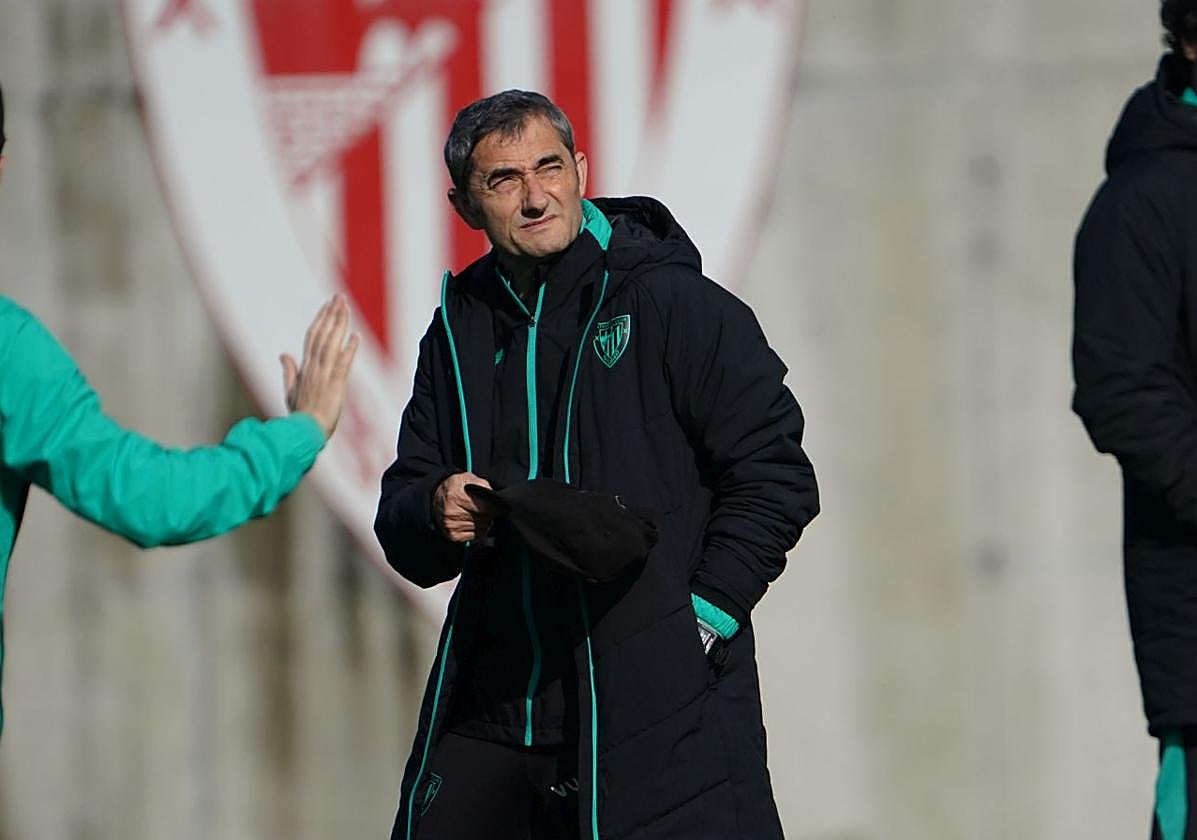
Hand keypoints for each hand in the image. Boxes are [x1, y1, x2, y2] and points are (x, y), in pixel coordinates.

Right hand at [281, 294, 359, 438]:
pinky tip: (356, 336)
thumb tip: (283, 354)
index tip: (328, 305)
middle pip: (322, 335)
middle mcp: (313, 367)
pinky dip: (349, 349)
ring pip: (331, 344)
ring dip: (339, 324)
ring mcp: (323, 375)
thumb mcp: (290, 390)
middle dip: (331, 314)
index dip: (320, 320)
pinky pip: (342, 364)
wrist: (304, 432)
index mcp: (304, 367)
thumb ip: (288, 370)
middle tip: (339, 297)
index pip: (312, 337)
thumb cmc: (300, 414)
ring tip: (346, 307)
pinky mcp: (334, 385)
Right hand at [434, 472, 494, 542]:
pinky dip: (478, 529)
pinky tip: (473, 521)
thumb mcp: (470, 479)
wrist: (439, 496)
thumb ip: (484, 487)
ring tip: (478, 513)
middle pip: (483, 519)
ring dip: (484, 522)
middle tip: (486, 508)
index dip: (494, 507)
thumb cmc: (459, 487)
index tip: (498, 505)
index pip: (484, 508)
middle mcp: (450, 512)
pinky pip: (475, 536)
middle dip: (489, 514)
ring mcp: (450, 525)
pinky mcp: (452, 535)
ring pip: (481, 528)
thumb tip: (497, 500)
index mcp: (454, 496)